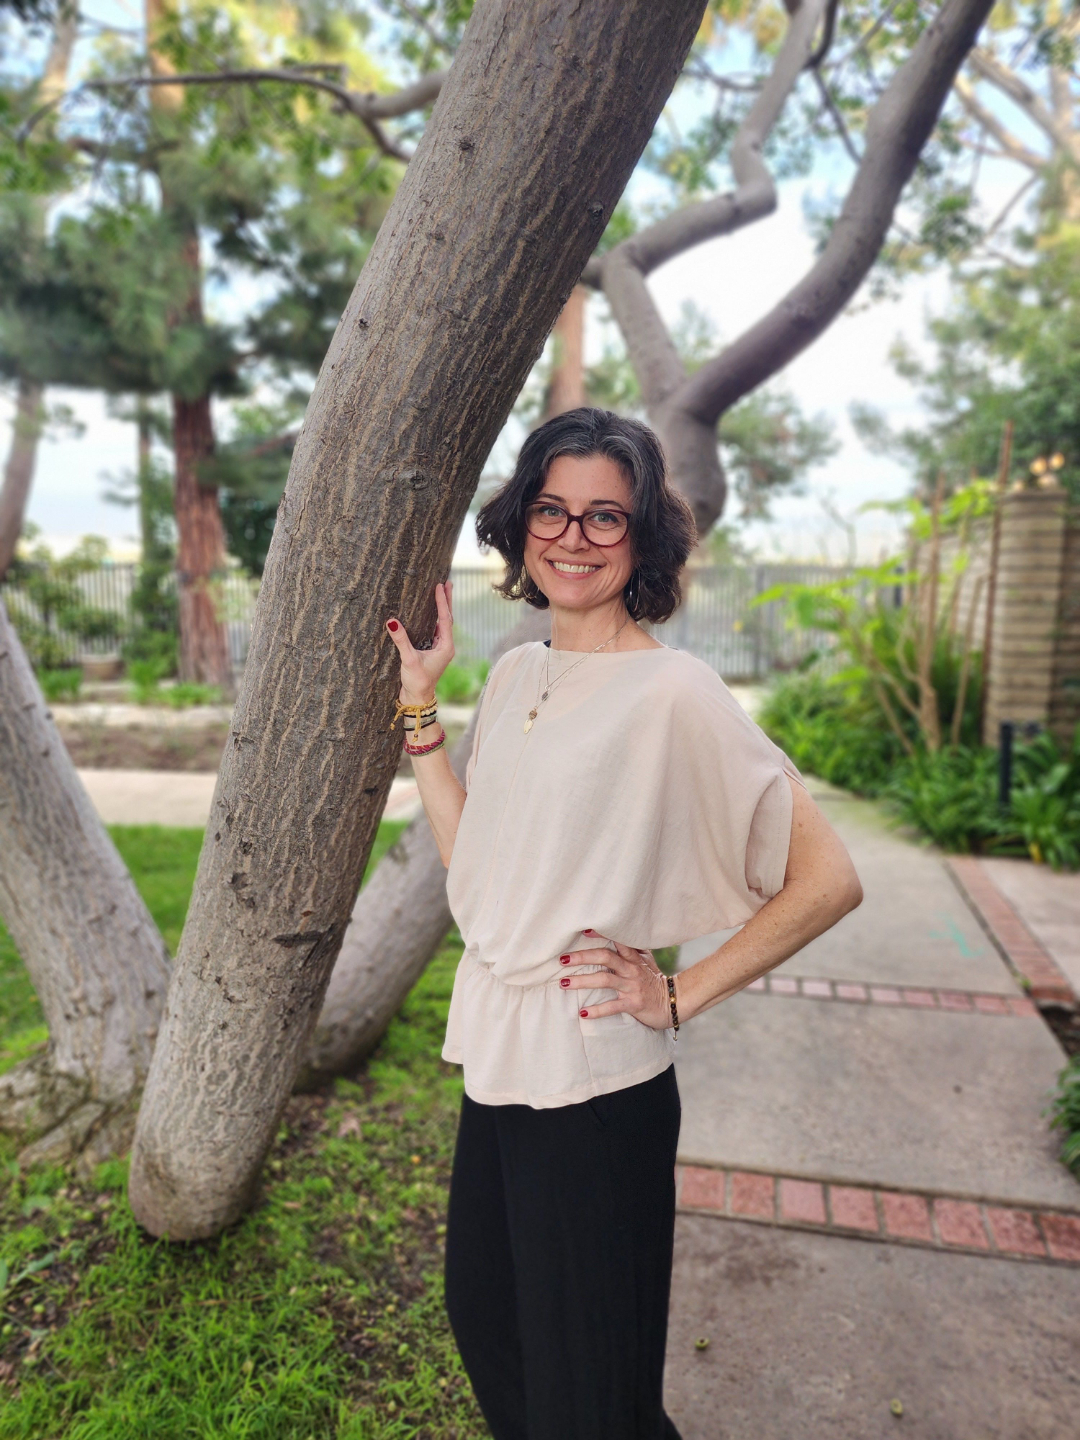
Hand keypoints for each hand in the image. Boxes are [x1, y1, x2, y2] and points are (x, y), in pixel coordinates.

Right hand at [385, 581, 454, 704]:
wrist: (418, 698)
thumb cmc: (416, 681)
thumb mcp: (408, 659)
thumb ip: (401, 640)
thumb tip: (391, 621)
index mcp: (446, 647)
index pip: (445, 619)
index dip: (442, 602)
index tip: (440, 586)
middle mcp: (446, 646)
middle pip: (448, 618)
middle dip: (447, 600)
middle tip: (447, 582)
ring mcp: (440, 648)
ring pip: (443, 623)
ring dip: (442, 608)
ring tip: (441, 592)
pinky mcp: (433, 651)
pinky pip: (436, 629)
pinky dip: (435, 618)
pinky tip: (431, 612)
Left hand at [558, 930, 673, 1029]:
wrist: (674, 1003)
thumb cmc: (654, 981)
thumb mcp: (645, 962)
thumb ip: (630, 950)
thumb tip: (612, 938)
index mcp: (633, 957)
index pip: (617, 940)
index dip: (601, 934)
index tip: (584, 930)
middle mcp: (631, 969)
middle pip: (605, 957)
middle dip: (582, 957)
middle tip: (562, 959)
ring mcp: (632, 986)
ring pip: (604, 980)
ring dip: (582, 981)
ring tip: (564, 984)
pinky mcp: (633, 1004)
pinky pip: (612, 1006)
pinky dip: (597, 1010)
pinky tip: (583, 1012)